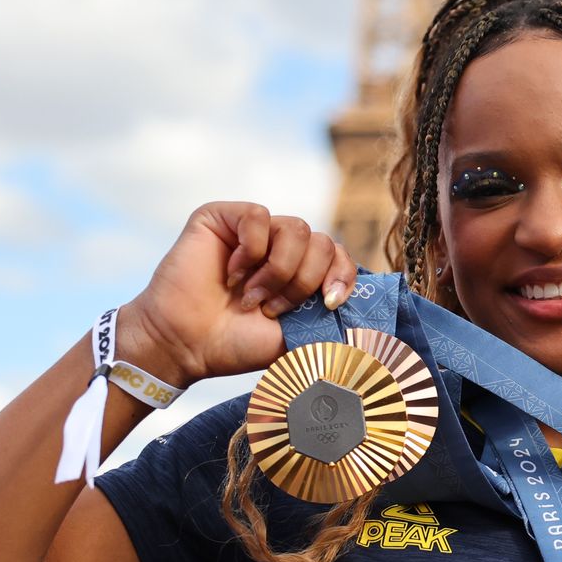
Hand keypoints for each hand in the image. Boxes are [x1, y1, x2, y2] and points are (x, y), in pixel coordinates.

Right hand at [116, 201, 357, 385]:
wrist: (186, 345)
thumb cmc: (235, 345)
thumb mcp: (297, 339)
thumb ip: (332, 323)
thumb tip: (375, 326)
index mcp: (298, 273)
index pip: (339, 255)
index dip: (343, 275)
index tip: (330, 303)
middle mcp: (278, 248)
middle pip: (321, 242)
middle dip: (302, 282)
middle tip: (272, 309)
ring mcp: (252, 231)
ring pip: (296, 229)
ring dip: (277, 271)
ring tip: (250, 297)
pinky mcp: (223, 217)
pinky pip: (259, 215)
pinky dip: (251, 250)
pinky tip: (231, 272)